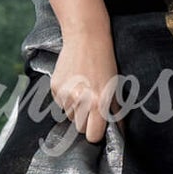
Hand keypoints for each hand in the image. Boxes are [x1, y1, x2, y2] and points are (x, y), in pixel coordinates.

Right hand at [49, 25, 118, 143]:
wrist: (86, 37)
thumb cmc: (105, 62)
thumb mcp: (115, 88)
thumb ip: (116, 112)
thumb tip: (118, 133)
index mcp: (97, 102)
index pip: (92, 136)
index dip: (96, 132)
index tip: (99, 126)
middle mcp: (79, 100)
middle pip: (79, 128)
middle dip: (86, 121)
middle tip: (92, 105)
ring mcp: (64, 94)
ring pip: (69, 115)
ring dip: (76, 108)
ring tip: (83, 89)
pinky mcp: (54, 87)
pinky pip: (60, 103)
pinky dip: (67, 98)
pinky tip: (74, 82)